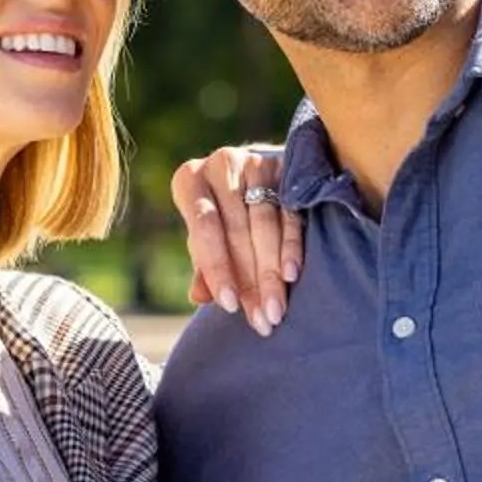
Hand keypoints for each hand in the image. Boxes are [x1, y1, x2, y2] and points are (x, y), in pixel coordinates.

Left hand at [172, 143, 302, 336]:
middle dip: (251, 279)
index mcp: (189, 181)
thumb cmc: (221, 217)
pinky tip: (291, 275)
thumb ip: (203, 265)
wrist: (253, 178)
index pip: (204, 228)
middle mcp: (220, 165)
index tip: (231, 305)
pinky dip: (291, 246)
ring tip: (276, 309)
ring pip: (265, 224)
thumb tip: (198, 296)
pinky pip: (290, 212)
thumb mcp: (206, 238)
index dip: (218, 268)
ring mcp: (255, 163)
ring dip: (272, 271)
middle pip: (237, 230)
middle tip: (262, 318)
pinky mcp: (284, 167)